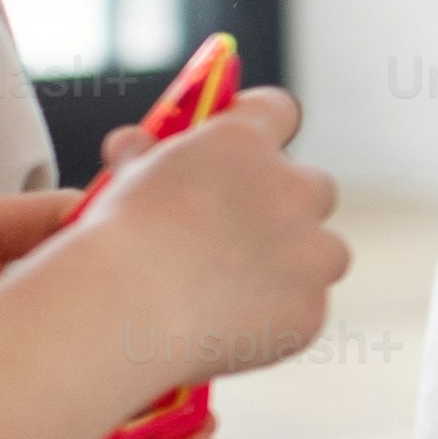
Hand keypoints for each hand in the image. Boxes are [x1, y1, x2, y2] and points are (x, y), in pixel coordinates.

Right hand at [61, 87, 346, 382]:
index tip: (246, 145)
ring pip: (324, 252)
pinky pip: (306, 308)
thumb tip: (134, 147)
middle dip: (285, 206)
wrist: (124, 313)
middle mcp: (289, 189)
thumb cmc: (113, 242)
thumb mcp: (122, 180)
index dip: (262, 125)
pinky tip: (233, 328)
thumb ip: (143, 156)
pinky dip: (278, 317)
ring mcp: (308, 251)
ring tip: (242, 288)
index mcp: (242, 143)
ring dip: (296, 263)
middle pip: (313, 187)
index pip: (276, 110)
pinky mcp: (309, 308)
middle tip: (243, 232)